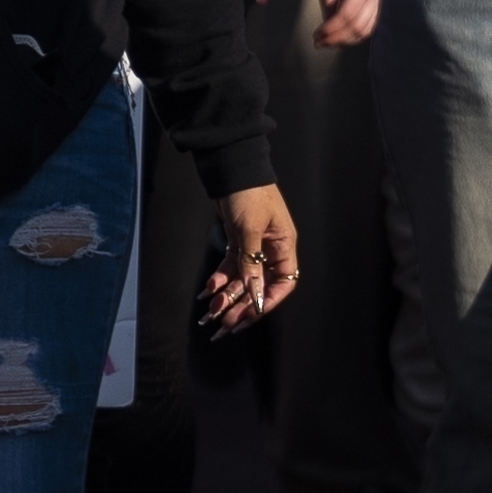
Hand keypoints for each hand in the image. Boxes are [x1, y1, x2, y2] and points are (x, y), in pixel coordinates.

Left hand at [201, 184, 300, 329]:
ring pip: (242, 279)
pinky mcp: (237, 241)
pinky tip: (207, 291)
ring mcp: (253, 246)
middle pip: (259, 285)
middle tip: (224, 324)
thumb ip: (250, 263)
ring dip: (228, 296)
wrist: (230, 168)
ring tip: (211, 312)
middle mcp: (271, 250)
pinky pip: (230, 267)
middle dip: (242, 305)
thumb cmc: (248, 193)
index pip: (283, 283)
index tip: (251, 315)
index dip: (268, 301)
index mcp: (284, 246)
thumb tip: (254, 294)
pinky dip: (219, 279)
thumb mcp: (249, 229)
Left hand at [318, 0, 383, 49]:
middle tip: (318, 43)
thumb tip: (327, 23)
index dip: (331, 27)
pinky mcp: (380, 13)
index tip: (317, 35)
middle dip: (336, 38)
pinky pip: (368, 30)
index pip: (347, 13)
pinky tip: (339, 39)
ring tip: (326, 42)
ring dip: (344, 41)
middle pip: (357, 25)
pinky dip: (353, 38)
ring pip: (364, 31)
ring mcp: (381, 6)